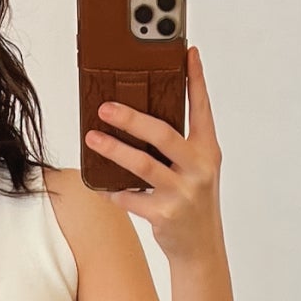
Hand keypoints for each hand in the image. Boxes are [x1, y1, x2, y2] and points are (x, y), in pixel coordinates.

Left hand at [83, 43, 223, 263]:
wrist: (200, 248)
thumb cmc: (192, 202)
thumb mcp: (195, 169)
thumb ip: (177, 144)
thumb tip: (138, 118)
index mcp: (208, 151)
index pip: (202, 108)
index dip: (196, 79)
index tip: (187, 52)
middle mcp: (199, 169)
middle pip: (163, 134)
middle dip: (132, 119)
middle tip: (105, 107)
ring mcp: (183, 192)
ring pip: (143, 165)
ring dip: (114, 150)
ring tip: (92, 138)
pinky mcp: (165, 214)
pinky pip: (130, 197)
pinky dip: (112, 190)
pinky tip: (99, 184)